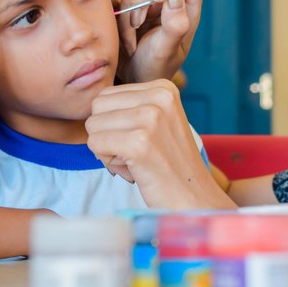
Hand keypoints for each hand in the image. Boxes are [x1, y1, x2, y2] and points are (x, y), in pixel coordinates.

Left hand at [85, 79, 234, 208]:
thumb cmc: (170, 164)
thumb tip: (93, 102)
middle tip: (135, 151)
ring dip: (107, 148)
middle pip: (97, 107)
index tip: (141, 139)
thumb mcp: (158, 121)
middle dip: (107, 132)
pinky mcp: (140, 143)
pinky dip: (107, 161)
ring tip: (136, 160)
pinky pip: (95, 143)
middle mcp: (159, 97)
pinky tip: (133, 168)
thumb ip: (131, 105)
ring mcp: (151, 118)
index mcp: (164, 88)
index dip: (114, 122)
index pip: (107, 95)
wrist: (195, 198)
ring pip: (93, 126)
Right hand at [114, 0, 205, 83]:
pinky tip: (127, 41)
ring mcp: (151, 0)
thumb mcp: (166, 51)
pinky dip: (120, 19)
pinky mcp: (132, 5)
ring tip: (133, 43)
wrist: (133, 79)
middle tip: (139, 22)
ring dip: (131, 14)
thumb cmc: (156, 67)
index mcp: (189, 6)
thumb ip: (175, 25)